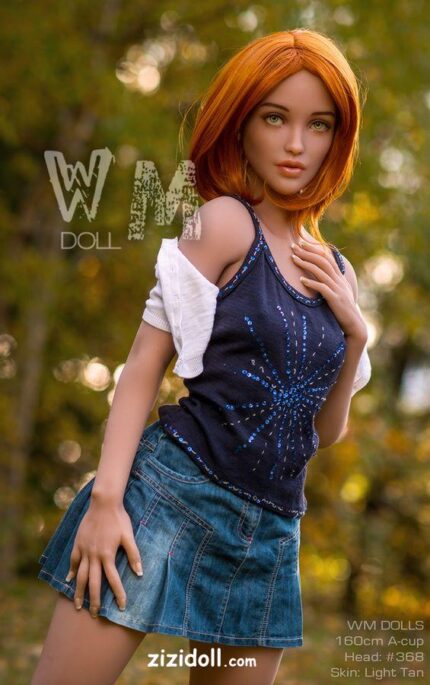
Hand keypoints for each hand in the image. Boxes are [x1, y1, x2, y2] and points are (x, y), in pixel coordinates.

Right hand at [64, 499, 142, 617]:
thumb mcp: (129, 536)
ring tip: (78, 605)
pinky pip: (73, 561)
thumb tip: (139, 573)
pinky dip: (70, 571)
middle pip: (93, 583)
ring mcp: (84, 550)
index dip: (118, 594)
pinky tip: (67, 581)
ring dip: (78, 592)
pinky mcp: (78, 543)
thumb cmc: (119, 519)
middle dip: (94, 600)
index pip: (113, 580)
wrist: (103, 503)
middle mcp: (94, 555)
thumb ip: (134, 555)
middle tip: (94, 615)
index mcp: (108, 555)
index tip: (121, 607)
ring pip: (79, 575)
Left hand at [291, 239, 367, 340]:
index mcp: (340, 277)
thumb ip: (330, 283)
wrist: (354, 325)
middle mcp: (339, 280)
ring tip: (293, 259)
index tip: (301, 243)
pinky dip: (311, 283)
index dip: (314, 249)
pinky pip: (322, 288)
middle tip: (293, 246)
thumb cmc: (342, 310)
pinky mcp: (335, 299)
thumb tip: (318, 276)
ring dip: (306, 264)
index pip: (327, 257)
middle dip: (307, 252)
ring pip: (321, 272)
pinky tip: (301, 281)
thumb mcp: (337, 293)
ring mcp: (338, 289)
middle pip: (322, 261)